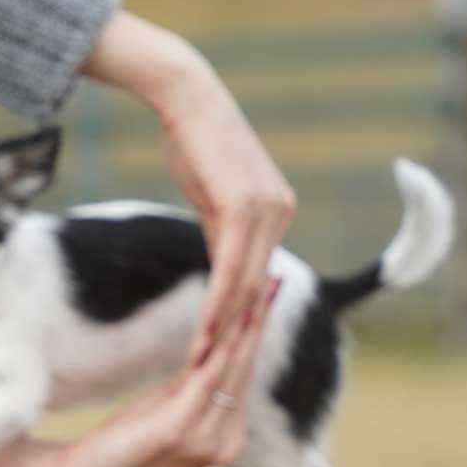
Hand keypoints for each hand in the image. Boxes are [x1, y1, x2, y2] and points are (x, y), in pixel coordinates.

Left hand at [0, 279, 279, 466]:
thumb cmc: (121, 439)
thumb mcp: (166, 407)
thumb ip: (193, 384)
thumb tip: (211, 348)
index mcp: (226, 441)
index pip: (244, 378)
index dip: (254, 335)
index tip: (266, 297)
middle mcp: (226, 443)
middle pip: (244, 368)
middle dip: (257, 321)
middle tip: (274, 279)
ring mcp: (208, 440)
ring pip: (231, 366)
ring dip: (245, 322)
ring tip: (258, 284)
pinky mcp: (183, 429)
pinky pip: (208, 374)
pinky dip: (221, 341)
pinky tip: (232, 315)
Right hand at [80, 11, 295, 364]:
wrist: (186, 95)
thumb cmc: (190, 139)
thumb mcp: (209, 193)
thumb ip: (220, 229)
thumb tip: (220, 261)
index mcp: (275, 209)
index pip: (255, 274)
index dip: (236, 315)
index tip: (216, 348)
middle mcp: (280, 209)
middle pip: (255, 286)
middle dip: (232, 332)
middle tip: (209, 371)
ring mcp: (268, 208)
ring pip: (245, 283)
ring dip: (224, 328)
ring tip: (201, 361)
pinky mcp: (246, 205)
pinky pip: (231, 268)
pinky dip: (219, 303)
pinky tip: (205, 329)